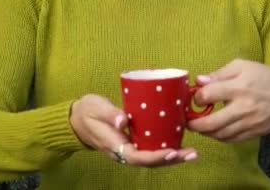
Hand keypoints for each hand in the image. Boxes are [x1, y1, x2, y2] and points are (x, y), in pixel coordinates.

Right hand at [69, 94, 197, 166]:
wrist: (77, 118)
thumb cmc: (87, 112)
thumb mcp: (96, 109)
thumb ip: (110, 114)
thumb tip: (124, 121)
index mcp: (115, 145)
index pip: (137, 157)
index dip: (156, 157)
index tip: (172, 152)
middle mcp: (124, 151)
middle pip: (149, 161)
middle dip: (172, 159)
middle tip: (191, 153)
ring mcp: (129, 148)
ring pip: (152, 157)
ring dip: (173, 156)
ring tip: (192, 152)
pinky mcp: (134, 141)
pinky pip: (151, 148)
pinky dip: (166, 147)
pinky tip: (181, 142)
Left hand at [187, 59, 269, 142]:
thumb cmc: (265, 77)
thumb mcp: (243, 66)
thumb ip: (219, 73)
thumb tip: (199, 81)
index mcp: (239, 86)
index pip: (208, 95)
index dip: (196, 97)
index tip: (195, 97)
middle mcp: (244, 107)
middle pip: (210, 123)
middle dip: (194, 124)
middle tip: (188, 121)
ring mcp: (249, 123)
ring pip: (219, 135)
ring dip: (206, 132)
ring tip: (200, 126)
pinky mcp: (254, 133)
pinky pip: (231, 140)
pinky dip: (219, 137)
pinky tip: (216, 130)